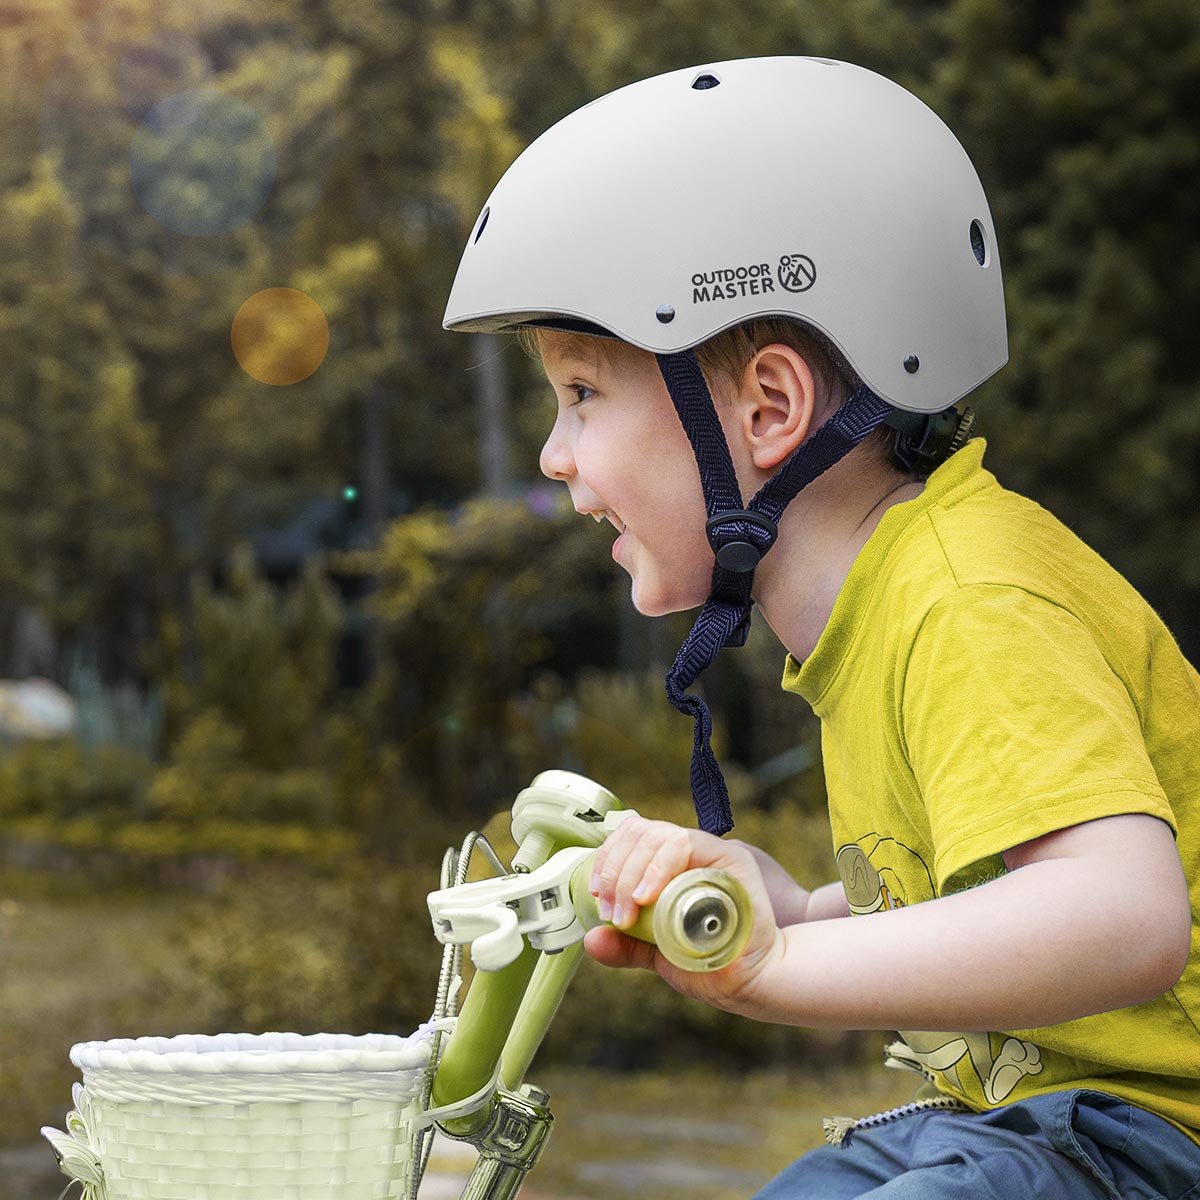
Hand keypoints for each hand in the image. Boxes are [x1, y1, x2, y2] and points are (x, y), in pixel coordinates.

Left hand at [584, 815, 784, 1014]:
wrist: (754, 981)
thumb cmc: (714, 964)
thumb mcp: (659, 953)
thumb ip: (629, 945)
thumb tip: (593, 940)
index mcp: (672, 866)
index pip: (632, 837)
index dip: (607, 859)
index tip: (597, 894)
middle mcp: (690, 853)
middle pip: (640, 832)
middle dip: (614, 869)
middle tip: (611, 910)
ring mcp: (710, 852)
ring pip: (658, 835)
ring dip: (630, 872)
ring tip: (626, 911)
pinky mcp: (730, 857)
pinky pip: (685, 844)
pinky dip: (658, 867)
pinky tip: (646, 896)